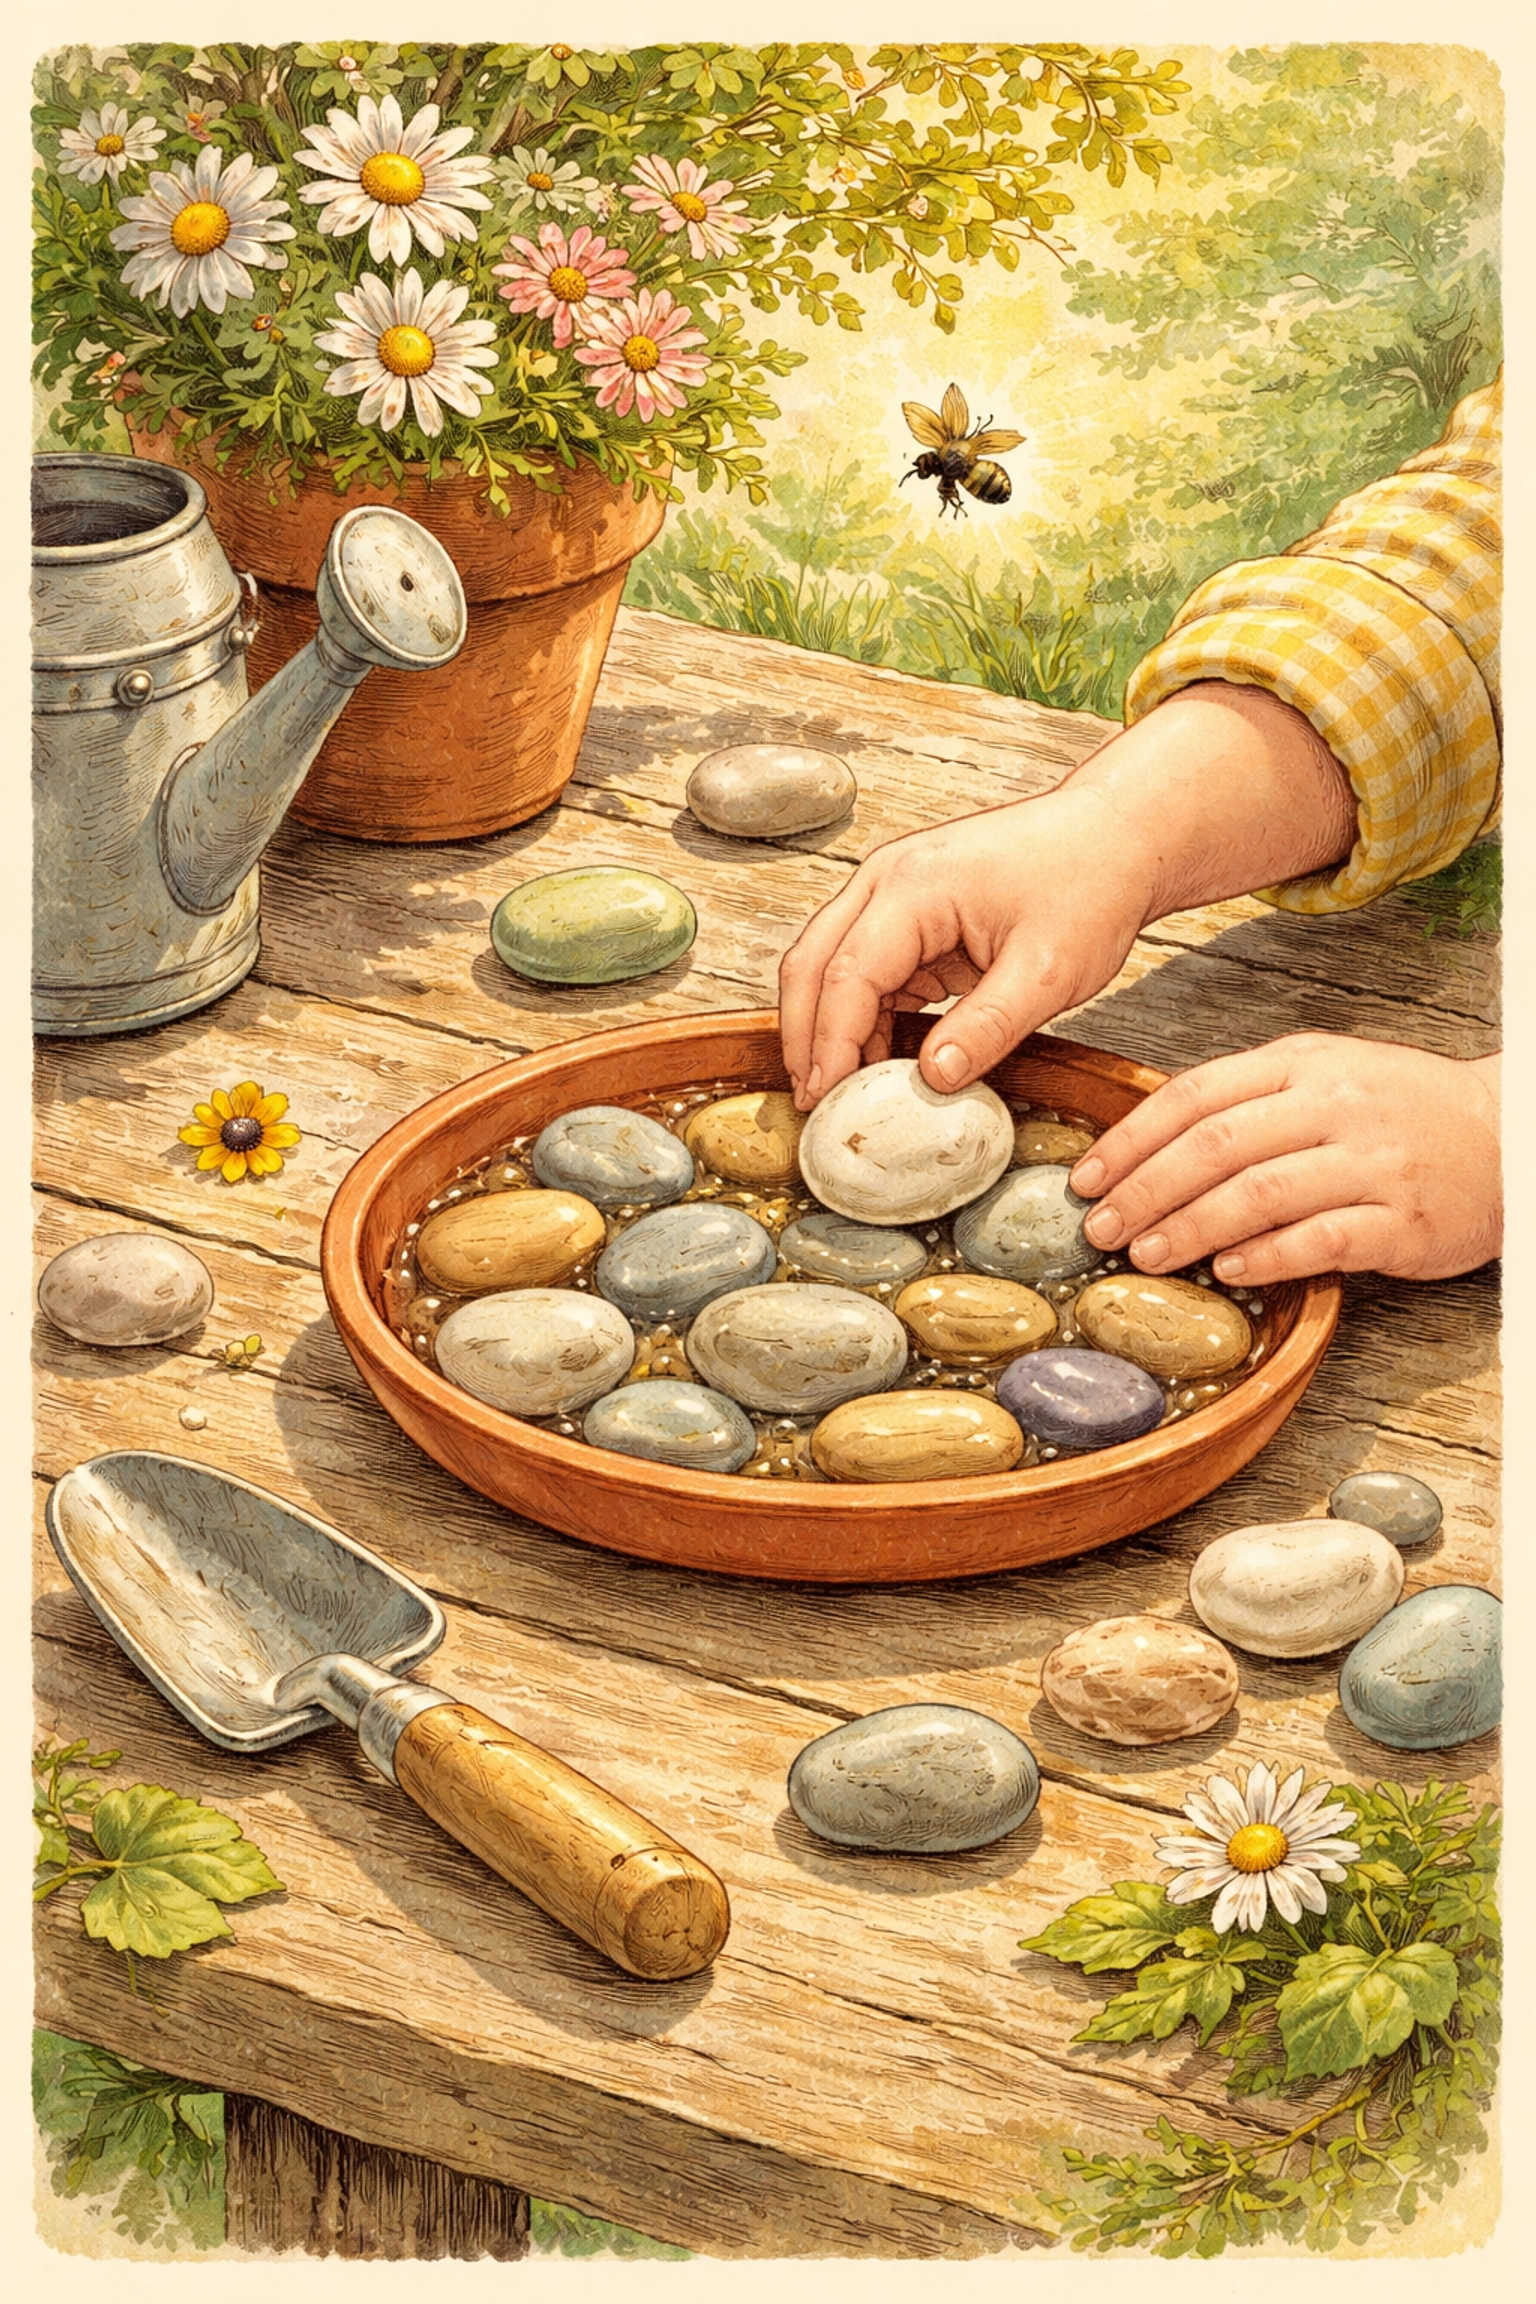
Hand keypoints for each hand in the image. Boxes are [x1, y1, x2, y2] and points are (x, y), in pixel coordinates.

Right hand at [779, 780, 1155, 1107]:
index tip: (829, 1099)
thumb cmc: (1091, 882)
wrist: (1118, 836)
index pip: (846, 976)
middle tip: (814, 1103)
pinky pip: (864, 968)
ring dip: (828, 1028)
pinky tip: (876, 1058)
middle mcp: (888, 879)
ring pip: (829, 966)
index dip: (832, 1045)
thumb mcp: (1050, 970)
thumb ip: (988, 1028)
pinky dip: (861, 1015)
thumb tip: (933, 1079)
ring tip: (841, 1092)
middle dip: (806, 1038)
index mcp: (914, 885)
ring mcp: (893, 892)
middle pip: (812, 965)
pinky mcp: (910, 913)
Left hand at [1069, 1035, 1500, 1283]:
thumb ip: (1245, 1101)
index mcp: (1302, 1062)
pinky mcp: (1403, 1219)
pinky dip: (1265, 1256)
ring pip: (1259, 1194)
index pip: (1194, 1094)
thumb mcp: (1322, 1077)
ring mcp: (1372, 1161)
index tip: (1085, 1176)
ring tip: (1144, 1255)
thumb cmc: (1398, 1111)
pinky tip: (1226, 1270)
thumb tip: (1146, 1145)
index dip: (1130, 1139)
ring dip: (1189, 1228)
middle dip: (1144, 1190)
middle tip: (1099, 1227)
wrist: (1508, 1136)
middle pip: (1215, 1146)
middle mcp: (1334, 1104)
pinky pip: (1321, 1238)